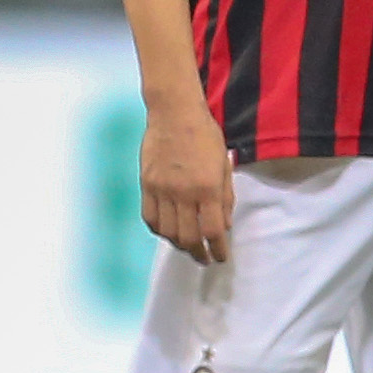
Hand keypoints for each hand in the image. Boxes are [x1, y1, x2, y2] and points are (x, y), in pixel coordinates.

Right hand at [139, 96, 234, 263]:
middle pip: (188, 237)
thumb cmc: (205, 135)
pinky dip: (159, 230)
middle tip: (205, 258)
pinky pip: (150, 217)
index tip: (221, 257)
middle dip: (198, 253)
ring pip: (167, 231)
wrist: (174, 113)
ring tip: (187, 246)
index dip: (218, 249)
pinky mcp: (146, 185)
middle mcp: (183, 193)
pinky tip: (167, 232)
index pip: (212, 231)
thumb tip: (224, 226)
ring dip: (178, 244)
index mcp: (207, 187)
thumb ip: (225, 197)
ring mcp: (161, 189)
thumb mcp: (224, 165)